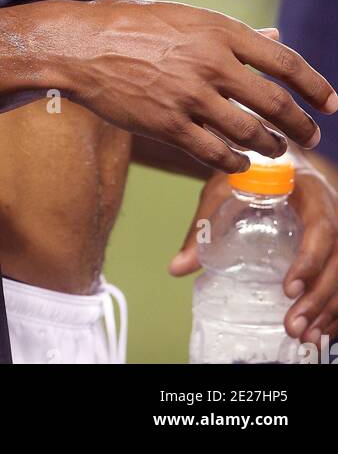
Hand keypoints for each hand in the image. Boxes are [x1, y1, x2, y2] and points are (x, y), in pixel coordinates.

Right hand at [60, 0, 337, 173]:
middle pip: (274, 103)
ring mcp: (190, 97)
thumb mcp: (186, 17)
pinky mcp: (168, 125)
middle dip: (301, 124)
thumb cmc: (130, 25)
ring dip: (270, 146)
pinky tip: (240, 161)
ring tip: (276, 148)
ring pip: (249, 133)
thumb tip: (276, 39)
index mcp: (218, 31)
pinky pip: (215, 153)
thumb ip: (233, 33)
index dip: (314, 85)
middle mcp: (211, 63)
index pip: (284, 62)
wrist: (81, 45)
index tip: (331, 102)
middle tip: (311, 135)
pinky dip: (235, 162)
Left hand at [168, 155, 337, 345]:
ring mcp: (337, 236)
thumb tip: (178, 267)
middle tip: (293, 324)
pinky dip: (334, 312)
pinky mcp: (334, 253)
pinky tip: (319, 333)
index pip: (320, 228)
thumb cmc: (251, 176)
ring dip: (327, 310)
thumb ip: (205, 226)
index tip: (289, 288)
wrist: (276, 165)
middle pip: (336, 259)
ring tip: (304, 335)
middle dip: (318, 297)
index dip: (309, 260)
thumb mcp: (225, 191)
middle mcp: (331, 214)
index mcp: (308, 194)